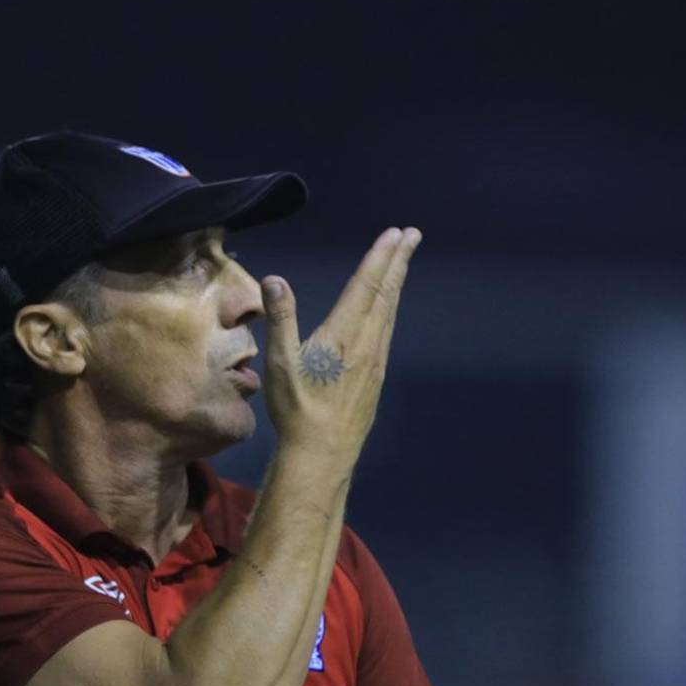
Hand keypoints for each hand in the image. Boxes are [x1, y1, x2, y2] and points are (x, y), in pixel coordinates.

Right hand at [259, 227, 421, 457]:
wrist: (323, 452)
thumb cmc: (297, 408)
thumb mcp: (280, 362)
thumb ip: (281, 318)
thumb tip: (274, 279)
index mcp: (345, 334)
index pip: (366, 286)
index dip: (380, 257)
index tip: (395, 234)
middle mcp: (368, 343)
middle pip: (386, 293)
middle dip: (398, 261)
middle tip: (411, 234)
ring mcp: (376, 360)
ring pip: (390, 311)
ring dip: (396, 282)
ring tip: (402, 262)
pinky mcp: (377, 377)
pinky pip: (388, 331)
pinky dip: (390, 308)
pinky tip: (387, 309)